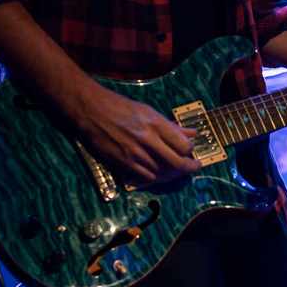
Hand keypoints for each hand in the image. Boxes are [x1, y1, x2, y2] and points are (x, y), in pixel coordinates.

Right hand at [75, 83, 200, 186]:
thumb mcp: (149, 111)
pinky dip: (157, 178)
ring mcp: (135, 153)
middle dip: (189, 168)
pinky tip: (161, 174)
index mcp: (156, 124)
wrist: (92, 110)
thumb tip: (192, 134)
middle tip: (193, 168)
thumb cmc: (121, 107)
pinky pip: (147, 177)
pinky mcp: (124, 162)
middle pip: (177, 163)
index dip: (190, 151)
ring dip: (174, 175)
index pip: (183, 146)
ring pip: (163, 173)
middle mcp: (148, 140)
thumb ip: (171, 126)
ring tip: (178, 172)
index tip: (191, 151)